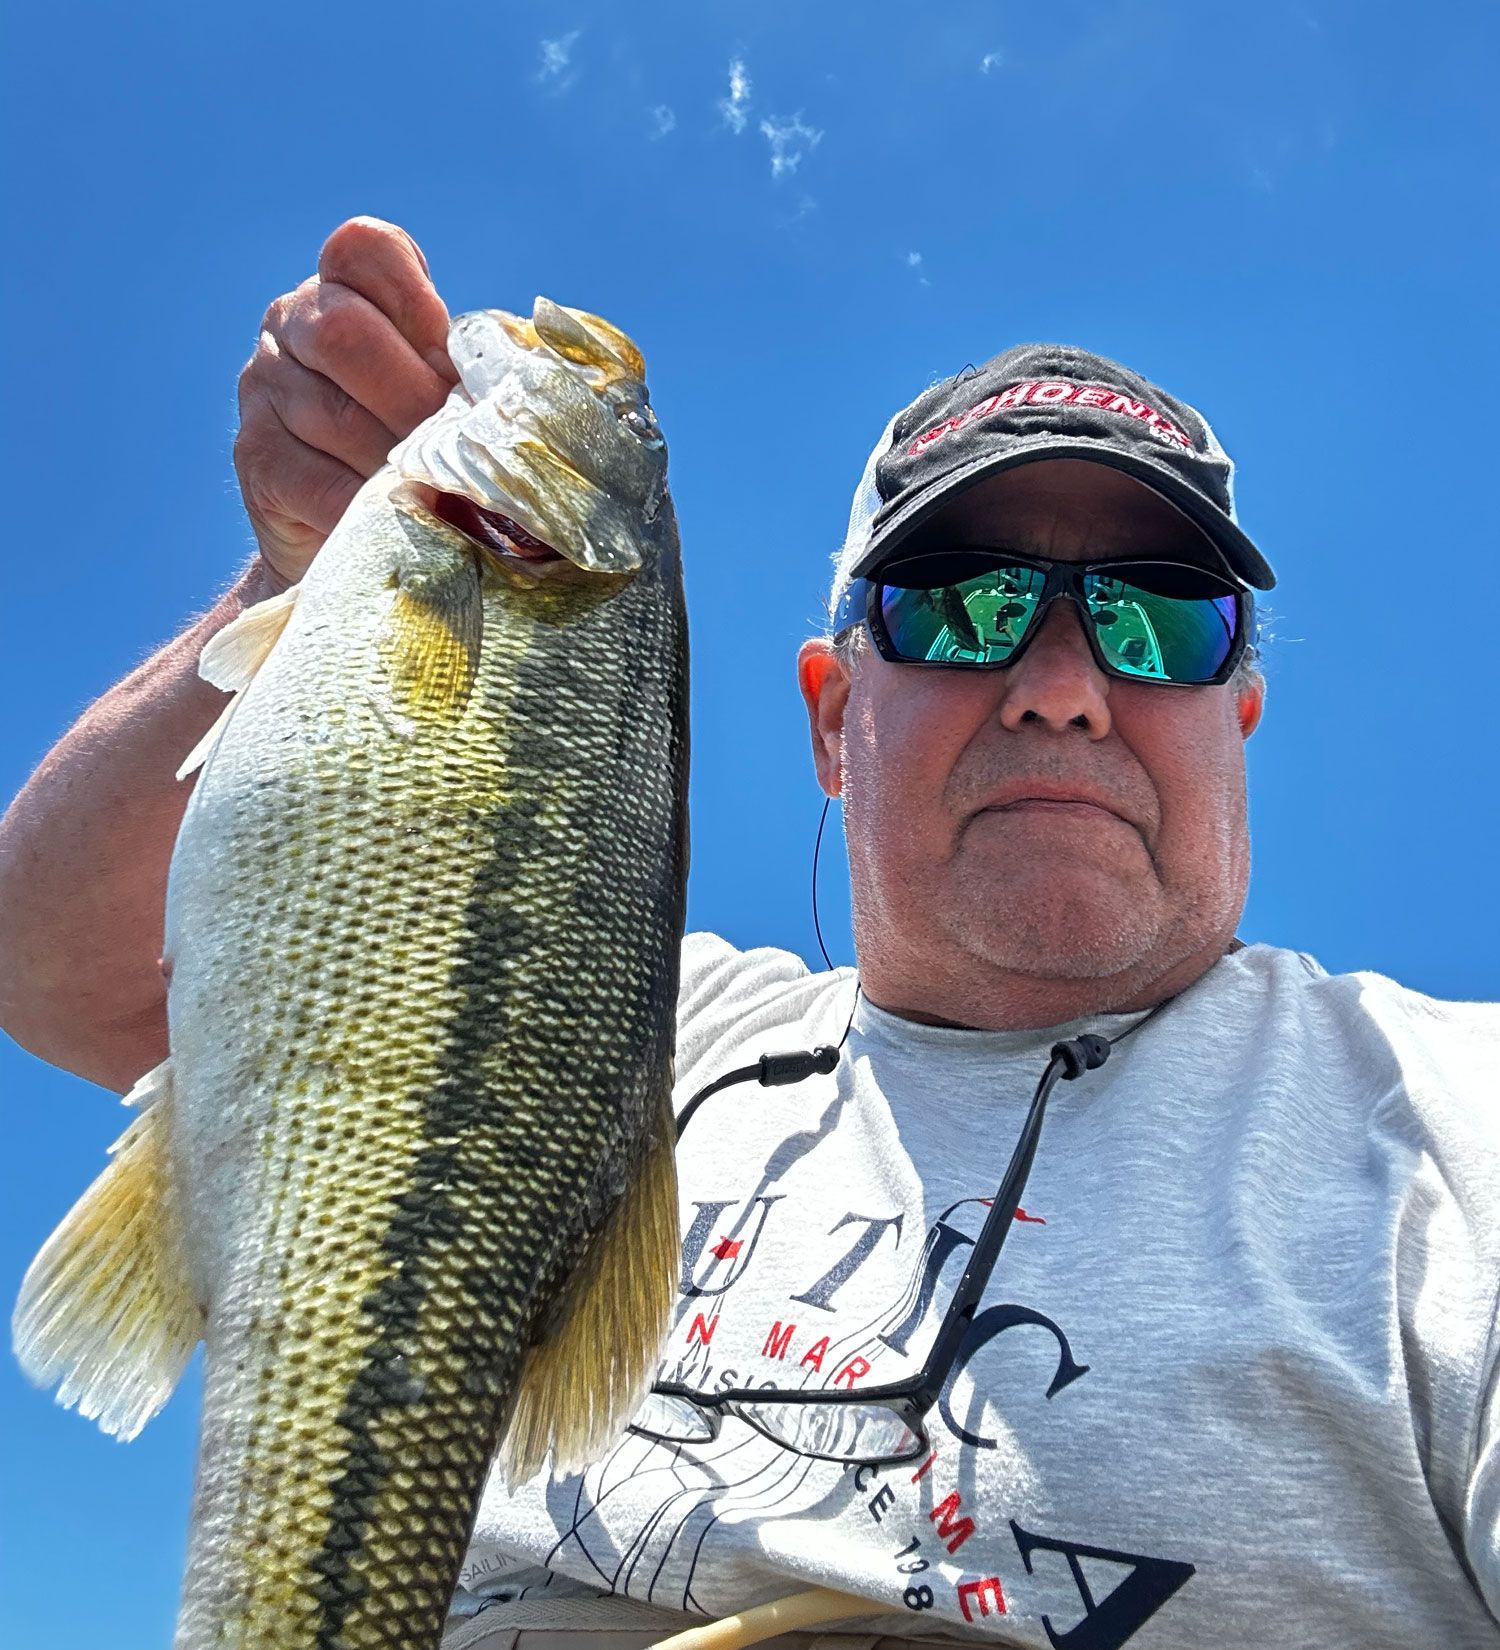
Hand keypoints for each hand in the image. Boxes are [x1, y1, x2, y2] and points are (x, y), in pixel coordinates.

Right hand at [234, 217, 459, 588]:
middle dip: (414, 394)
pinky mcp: (256, 460)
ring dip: (400, 459)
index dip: (411, 295)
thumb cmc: (413, 444)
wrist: (349, 533)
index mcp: (339, 288)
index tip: (446, 352)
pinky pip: (319, 483)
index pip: (362, 249)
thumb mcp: (439, 389)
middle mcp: (289, 324)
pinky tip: (405, 517)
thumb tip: (517, 392)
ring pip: (334, 416)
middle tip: (458, 443)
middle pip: (344, 333)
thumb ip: (462, 370)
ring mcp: (263, 389)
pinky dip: (371, 505)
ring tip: (443, 489)